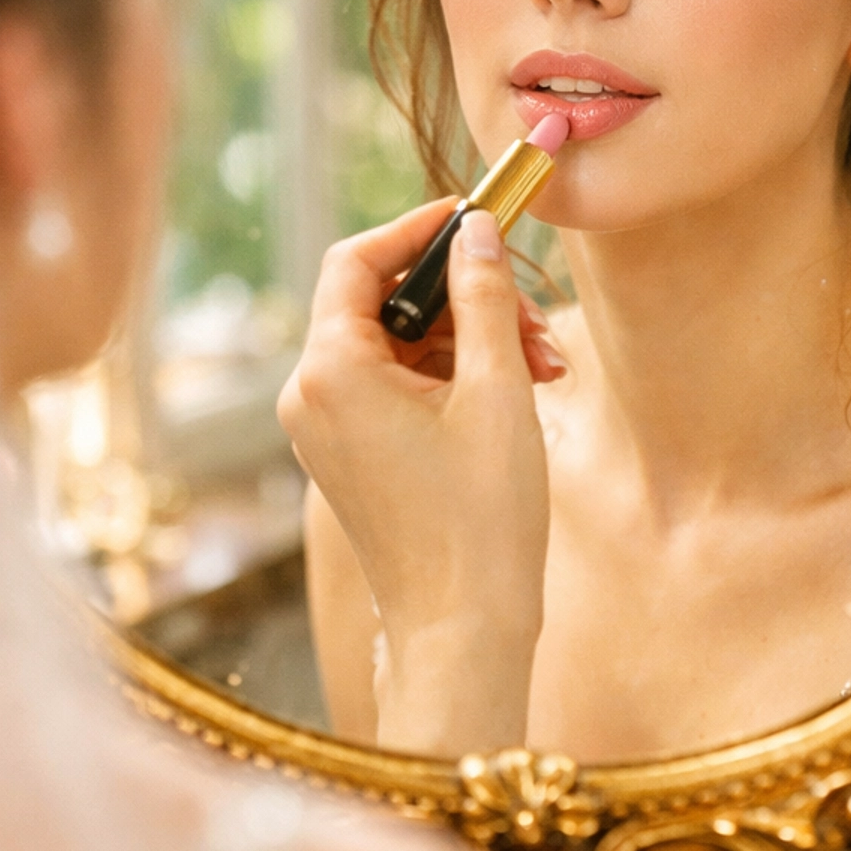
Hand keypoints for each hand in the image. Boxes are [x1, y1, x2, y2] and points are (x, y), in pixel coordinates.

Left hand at [278, 200, 564, 755]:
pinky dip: (449, 379)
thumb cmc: (480, 517)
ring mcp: (324, 430)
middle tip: (533, 315)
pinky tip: (514, 392)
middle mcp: (309, 395)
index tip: (479, 220)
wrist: (461, 630)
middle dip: (462, 297)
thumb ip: (484, 296)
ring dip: (467, 340)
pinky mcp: (347, 457)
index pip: (356, 260)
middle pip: (381, 303)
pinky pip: (392, 389)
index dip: (418, 229)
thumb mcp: (496, 390)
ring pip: (395, 347)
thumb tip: (475, 231)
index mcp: (329, 370)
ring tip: (541, 364)